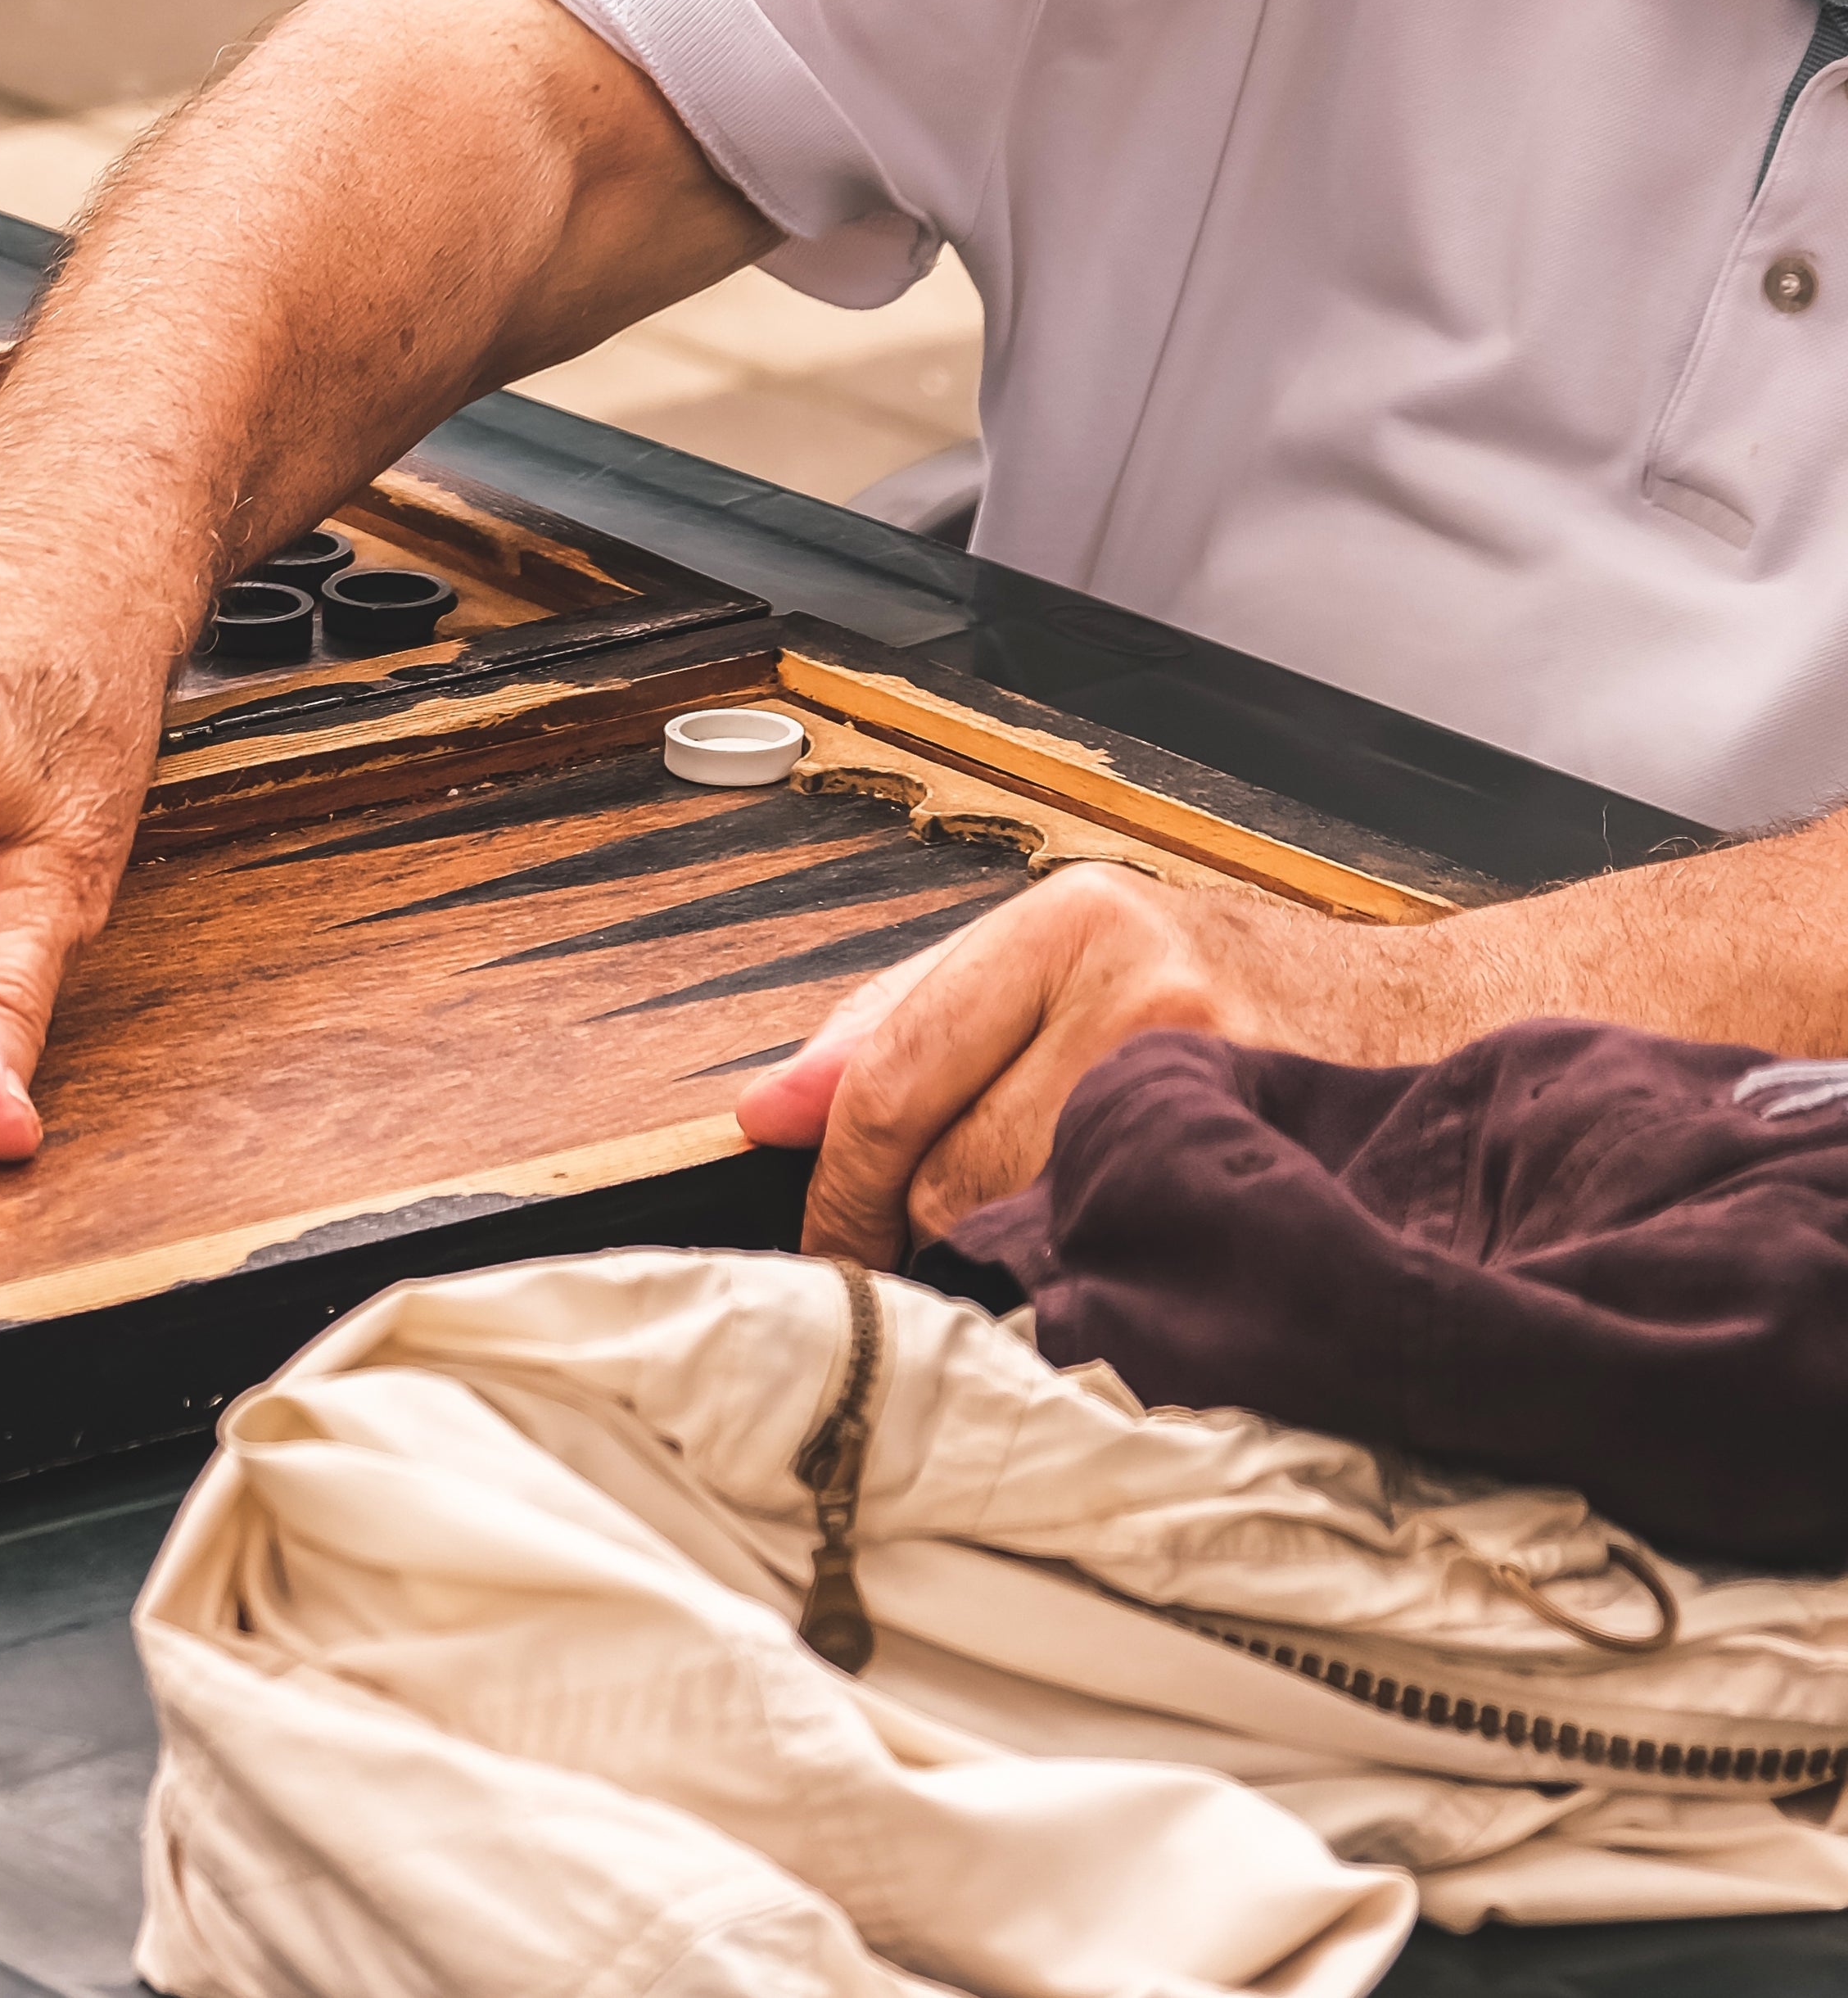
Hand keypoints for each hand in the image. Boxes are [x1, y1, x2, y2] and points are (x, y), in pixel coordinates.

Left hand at [731, 863, 1458, 1261]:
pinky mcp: (1273, 1168)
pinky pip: (1126, 1265)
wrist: (1434, 1017)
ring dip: (1020, 1256)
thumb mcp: (1055, 961)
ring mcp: (1219, 1081)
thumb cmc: (1232, 989)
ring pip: (1031, 1229)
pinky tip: (1122, 1257)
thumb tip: (770, 1109)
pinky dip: (1100, 1281)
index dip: (838, 1189)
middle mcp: (1144, 991)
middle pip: (953, 1172)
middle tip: (959, 1241)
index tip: (826, 1242)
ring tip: (1064, 1227)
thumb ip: (898, 1021)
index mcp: (1071, 924)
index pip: (892, 1082)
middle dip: (932, 1227)